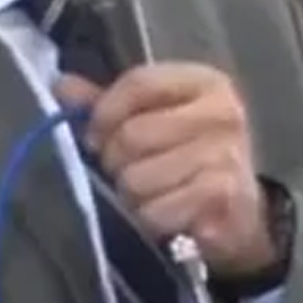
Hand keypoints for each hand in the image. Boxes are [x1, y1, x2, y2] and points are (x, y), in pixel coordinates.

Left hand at [54, 63, 274, 275]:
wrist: (240, 215)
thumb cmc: (189, 159)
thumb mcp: (155, 120)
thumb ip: (108, 104)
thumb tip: (61, 86)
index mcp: (204, 83)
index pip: (138, 82)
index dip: (104, 112)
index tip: (95, 136)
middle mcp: (222, 113)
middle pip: (132, 135)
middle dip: (117, 162)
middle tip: (130, 172)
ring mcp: (226, 156)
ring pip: (137, 179)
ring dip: (133, 196)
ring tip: (152, 194)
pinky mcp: (222, 198)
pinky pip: (155, 212)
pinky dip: (152, 220)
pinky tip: (169, 215)